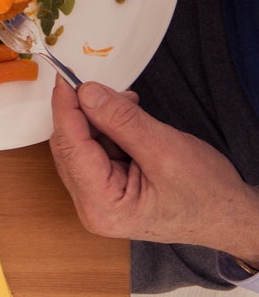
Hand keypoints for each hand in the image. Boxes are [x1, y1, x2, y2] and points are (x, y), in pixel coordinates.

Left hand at [49, 79, 258, 263]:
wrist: (231, 217)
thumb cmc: (208, 196)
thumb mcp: (166, 150)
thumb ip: (122, 122)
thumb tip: (87, 94)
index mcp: (103, 208)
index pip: (70, 150)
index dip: (66, 111)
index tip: (65, 80)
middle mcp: (92, 208)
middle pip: (71, 148)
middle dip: (86, 114)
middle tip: (104, 86)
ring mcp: (99, 200)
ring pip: (84, 147)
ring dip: (101, 120)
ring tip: (130, 105)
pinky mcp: (109, 190)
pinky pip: (98, 152)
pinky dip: (110, 130)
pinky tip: (128, 117)